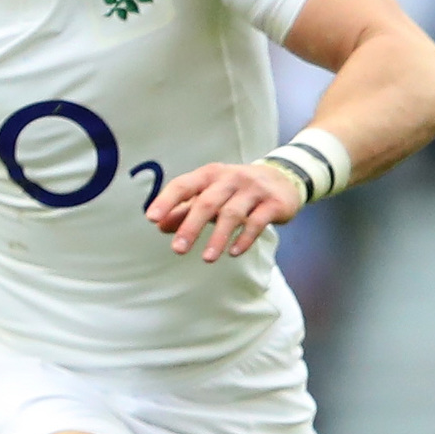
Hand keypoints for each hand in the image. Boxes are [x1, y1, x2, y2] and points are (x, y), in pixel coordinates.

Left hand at [146, 160, 301, 263]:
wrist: (283, 178)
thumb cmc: (235, 190)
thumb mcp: (209, 194)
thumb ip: (184, 209)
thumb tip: (159, 226)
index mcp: (209, 175)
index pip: (183, 185)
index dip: (166, 201)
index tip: (151, 219)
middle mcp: (231, 178)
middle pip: (207, 202)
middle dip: (191, 227)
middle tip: (177, 250)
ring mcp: (254, 189)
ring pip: (232, 214)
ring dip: (217, 238)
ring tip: (206, 259)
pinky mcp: (274, 203)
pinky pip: (257, 222)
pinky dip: (244, 239)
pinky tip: (233, 253)